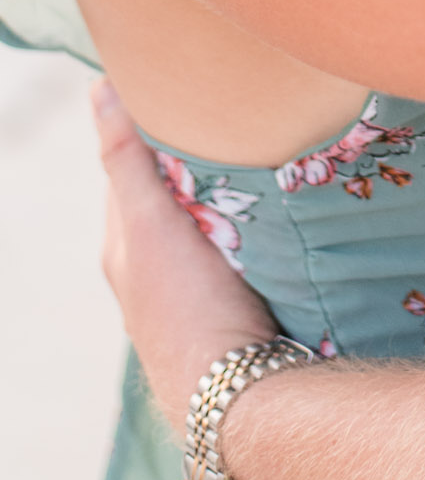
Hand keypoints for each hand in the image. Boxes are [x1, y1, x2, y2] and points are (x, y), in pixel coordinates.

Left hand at [93, 78, 275, 427]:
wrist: (238, 392)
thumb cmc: (186, 307)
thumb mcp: (149, 224)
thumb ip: (127, 161)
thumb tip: (100, 89)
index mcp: (122, 246)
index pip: (129, 166)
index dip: (150, 127)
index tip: (180, 87)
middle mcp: (150, 269)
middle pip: (169, 193)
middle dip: (191, 157)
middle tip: (227, 114)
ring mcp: (190, 288)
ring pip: (202, 220)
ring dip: (223, 190)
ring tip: (255, 154)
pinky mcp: (227, 301)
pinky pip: (231, 244)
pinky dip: (242, 220)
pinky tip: (268, 209)